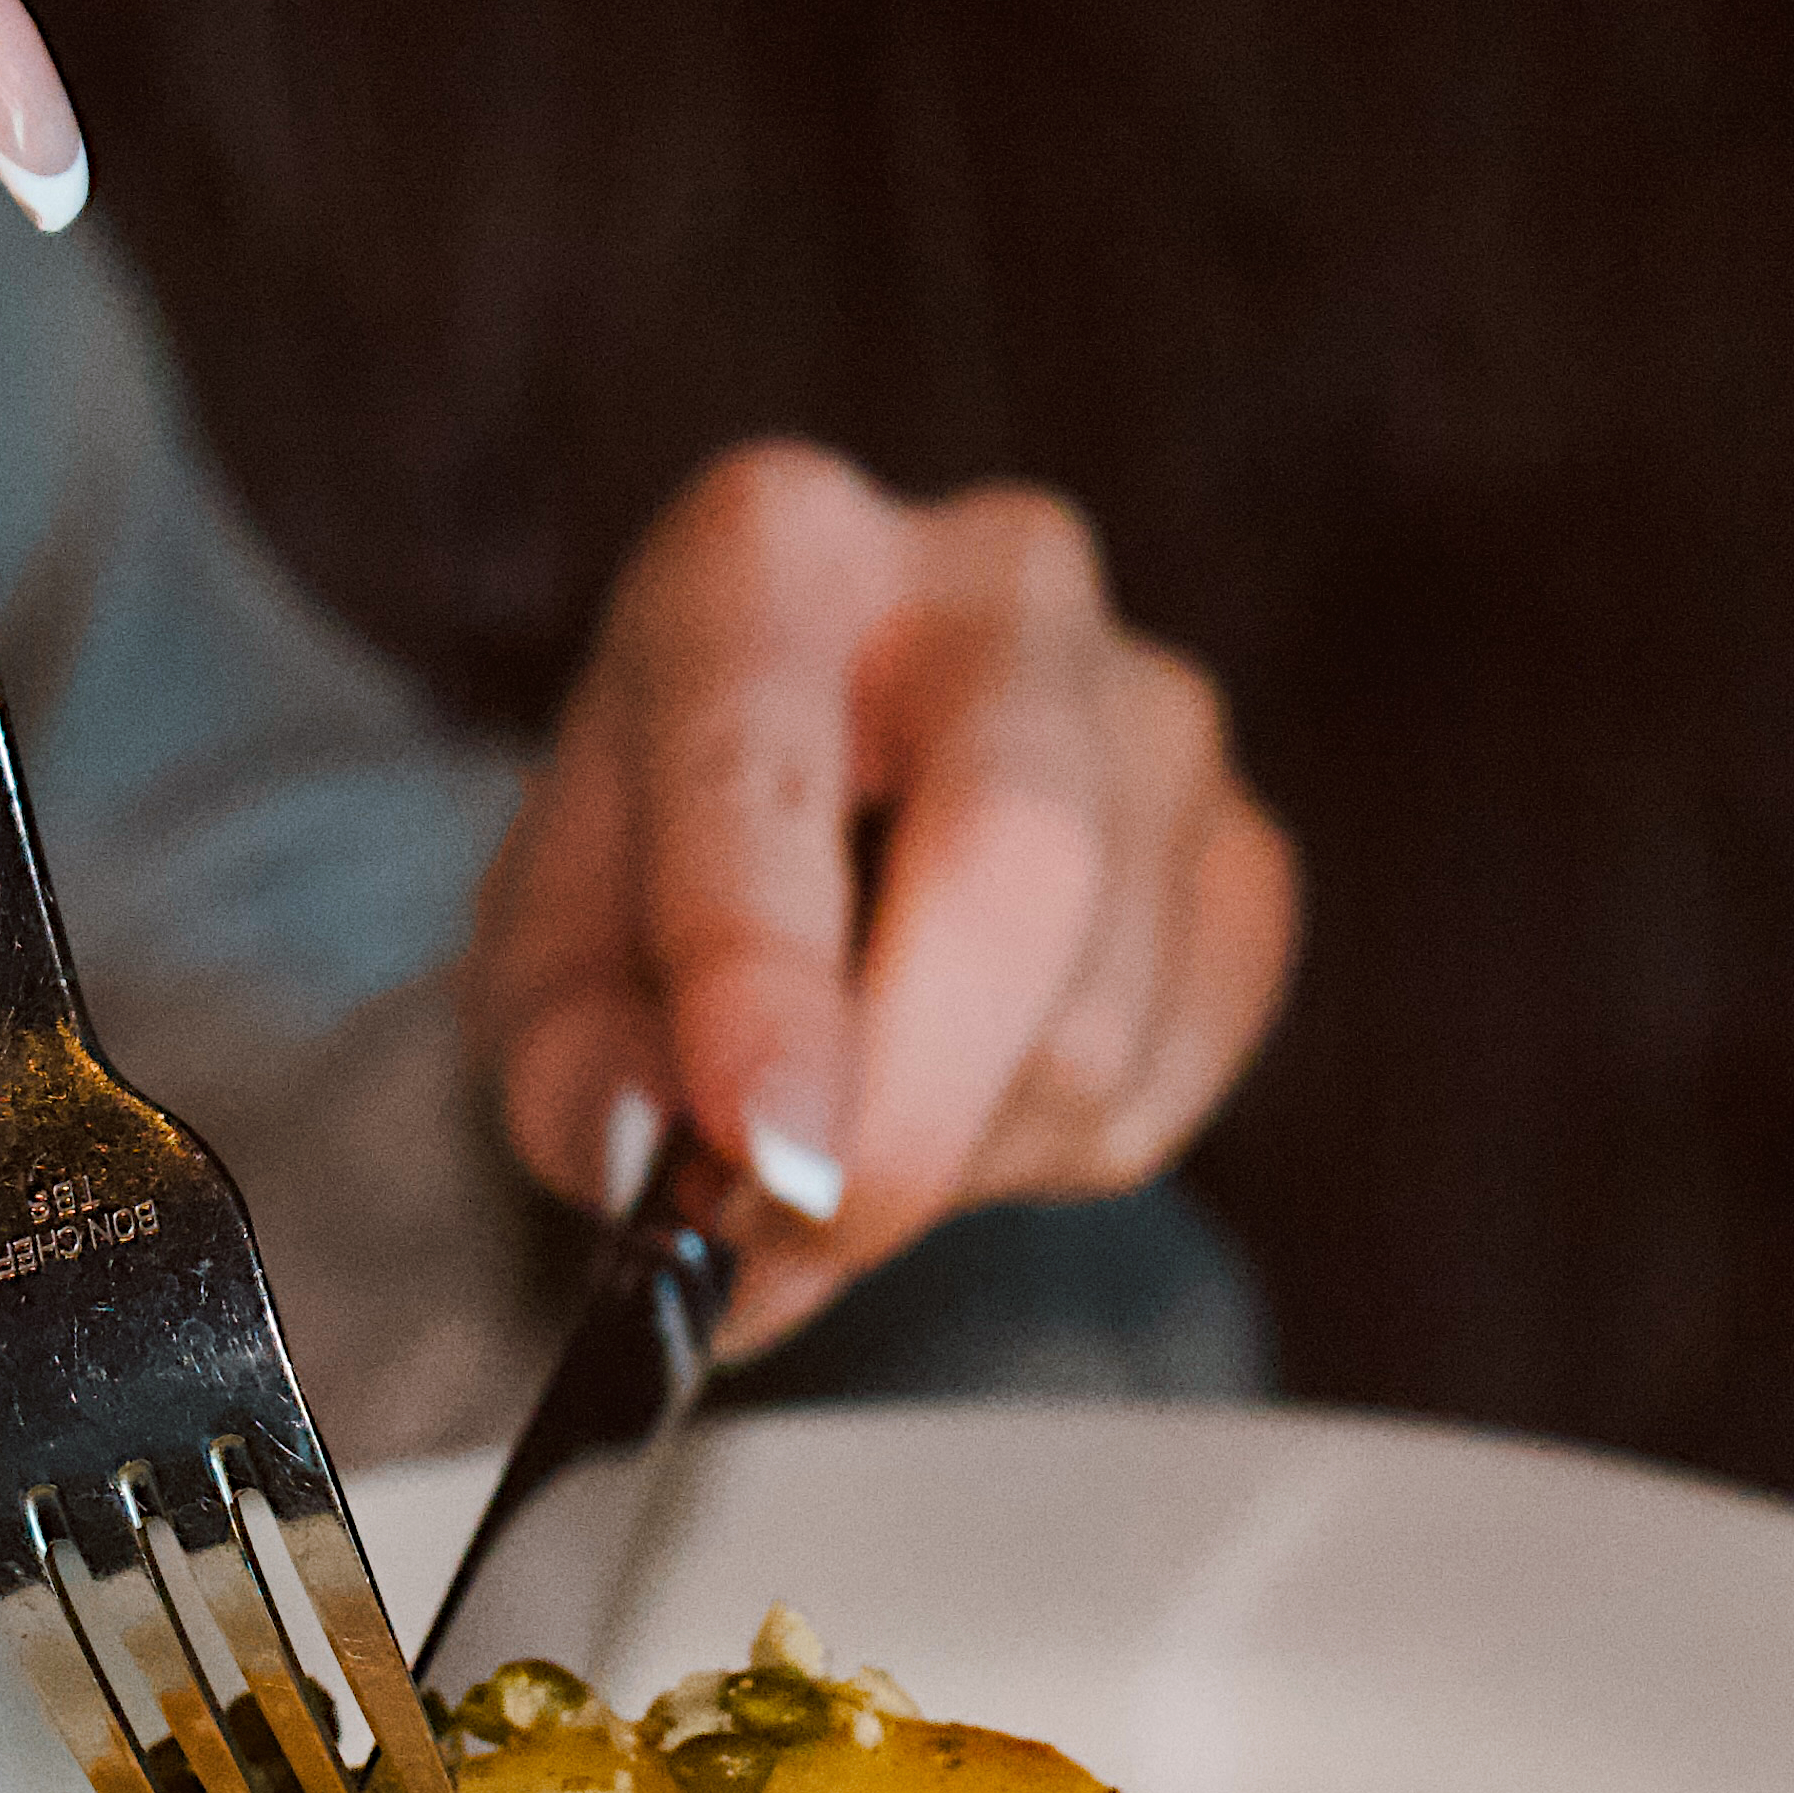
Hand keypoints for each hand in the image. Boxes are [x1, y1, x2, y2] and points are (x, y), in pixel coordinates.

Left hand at [463, 442, 1296, 1356]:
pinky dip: (1040, 1160)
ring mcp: (1156, 710)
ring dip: (944, 1156)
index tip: (757, 1149)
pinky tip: (957, 1094)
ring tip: (844, 1129)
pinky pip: (1167, 1085)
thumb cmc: (657, 883)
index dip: (763, 976)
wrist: (807, 840)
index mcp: (770, 556)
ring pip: (1091, 1022)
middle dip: (906, 1105)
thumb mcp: (546, 959)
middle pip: (1016, 854)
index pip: (765, 762)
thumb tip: (658, 1158)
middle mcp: (995, 582)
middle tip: (792, 1236)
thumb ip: (569, 1063)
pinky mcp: (1247, 855)